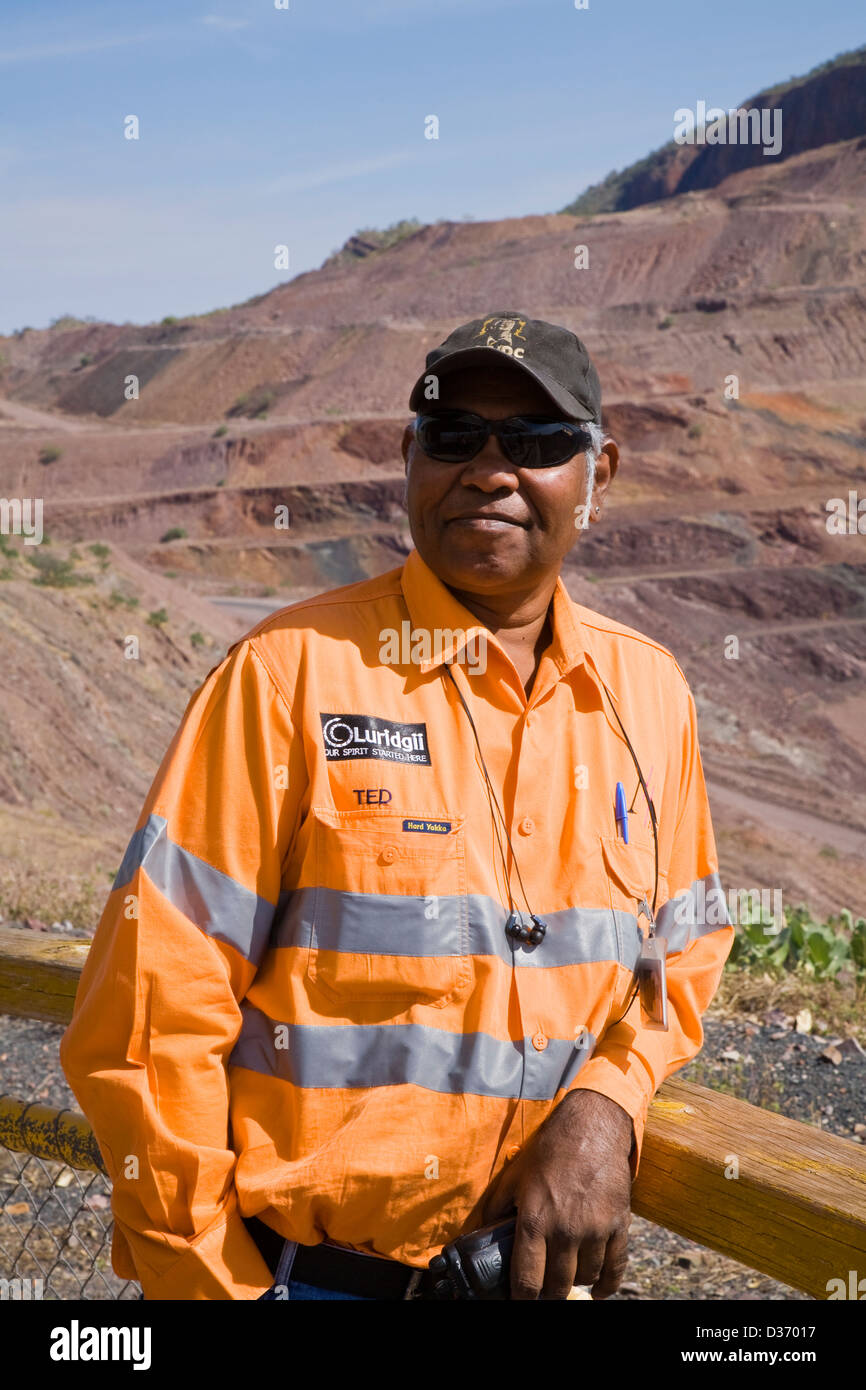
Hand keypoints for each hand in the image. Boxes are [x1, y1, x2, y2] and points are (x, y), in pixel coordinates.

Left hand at [480, 1089, 632, 1299]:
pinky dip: (607, 1285)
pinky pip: (615, 1268)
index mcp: (534, 1219)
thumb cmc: (549, 1150)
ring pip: (584, 1278)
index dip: (521, 1299)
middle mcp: (565, 1230)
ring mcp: (595, 1230)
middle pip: (557, 1286)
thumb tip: (477, 1232)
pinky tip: (598, 1289)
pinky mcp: (619, 1225)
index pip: (526, 1280)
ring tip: (565, 1277)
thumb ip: (495, 1207)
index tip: (518, 1300)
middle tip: (541, 1290)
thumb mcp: (514, 1175)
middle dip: (546, 1293)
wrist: (592, 1127)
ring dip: (574, 1283)